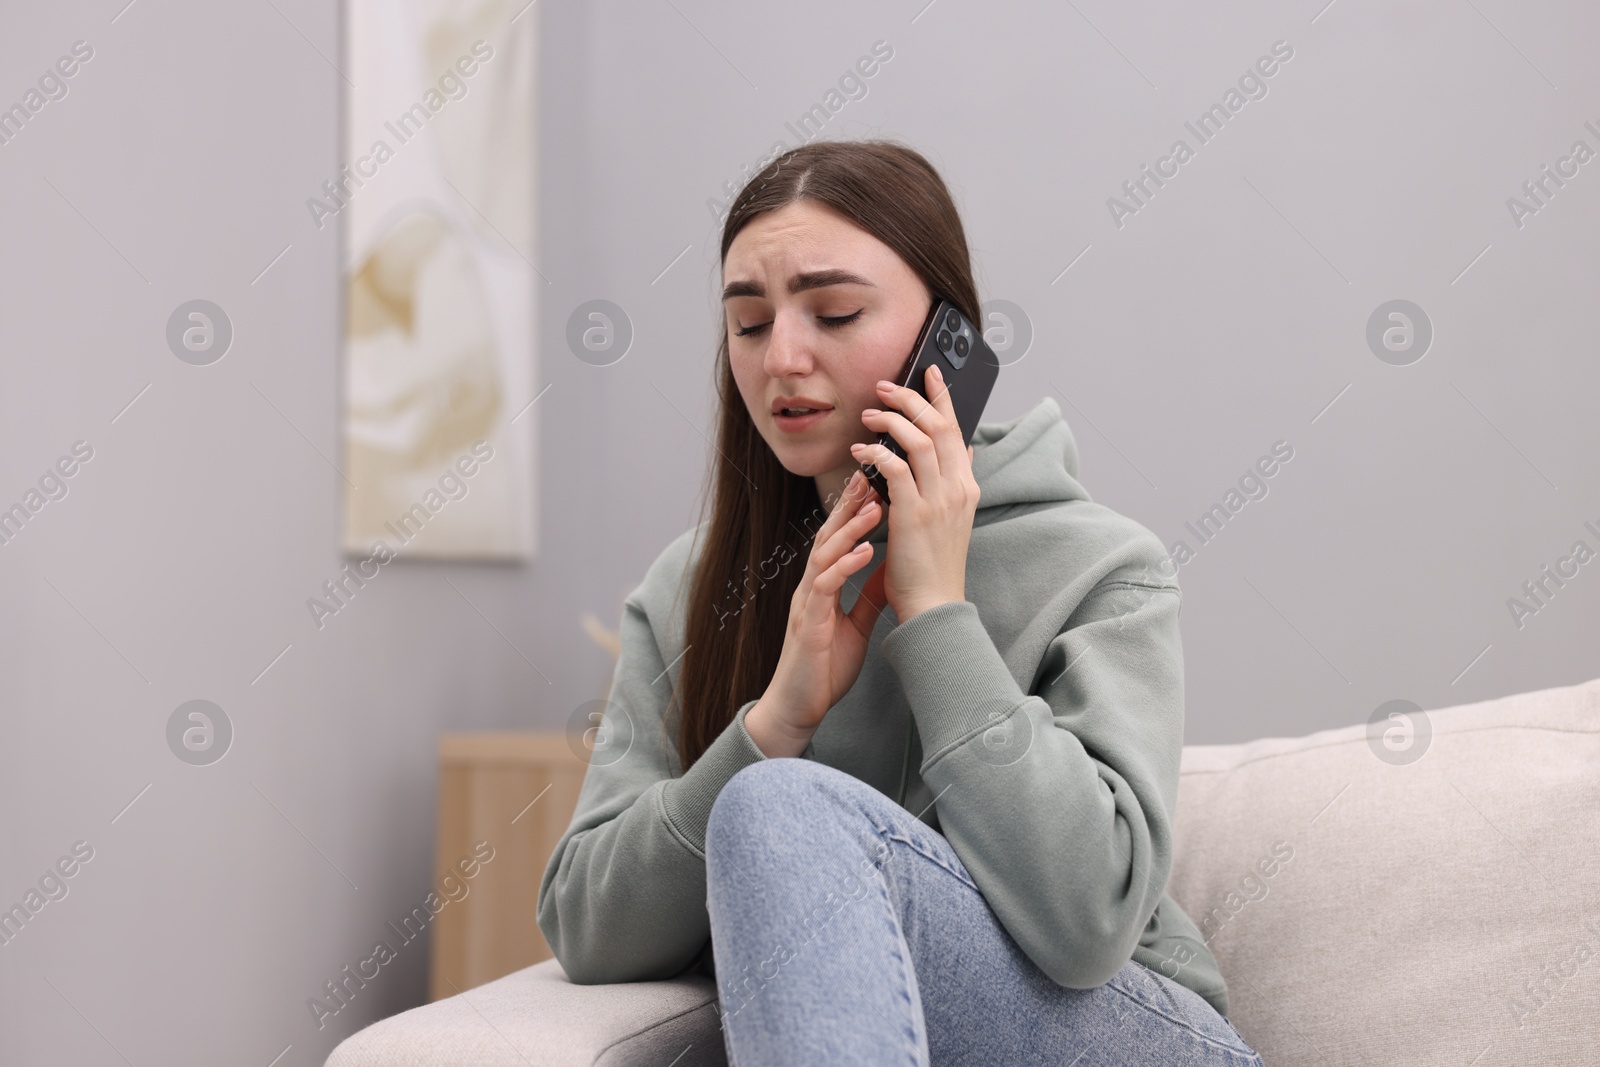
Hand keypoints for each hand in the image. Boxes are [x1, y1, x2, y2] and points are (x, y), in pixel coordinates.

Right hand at [748, 469, 890, 754]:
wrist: (799, 707)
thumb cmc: (824, 667)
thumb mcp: (855, 624)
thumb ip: (867, 595)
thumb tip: (890, 569)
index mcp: (823, 585)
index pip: (838, 538)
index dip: (855, 509)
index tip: (876, 481)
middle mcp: (811, 587)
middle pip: (828, 535)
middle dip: (849, 503)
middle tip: (871, 471)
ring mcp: (807, 604)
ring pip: (825, 555)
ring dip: (850, 529)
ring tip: (875, 504)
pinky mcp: (808, 625)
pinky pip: (825, 589)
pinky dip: (844, 568)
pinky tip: (863, 553)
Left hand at [849, 364, 979, 624]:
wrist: (933, 606)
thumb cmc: (935, 565)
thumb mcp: (955, 517)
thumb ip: (958, 480)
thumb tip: (964, 449)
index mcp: (966, 487)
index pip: (957, 429)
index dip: (942, 397)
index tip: (929, 372)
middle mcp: (957, 488)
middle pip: (939, 425)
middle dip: (912, 397)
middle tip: (886, 385)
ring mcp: (938, 500)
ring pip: (919, 439)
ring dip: (891, 420)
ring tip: (869, 413)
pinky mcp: (914, 514)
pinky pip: (895, 468)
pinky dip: (876, 453)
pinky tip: (859, 452)